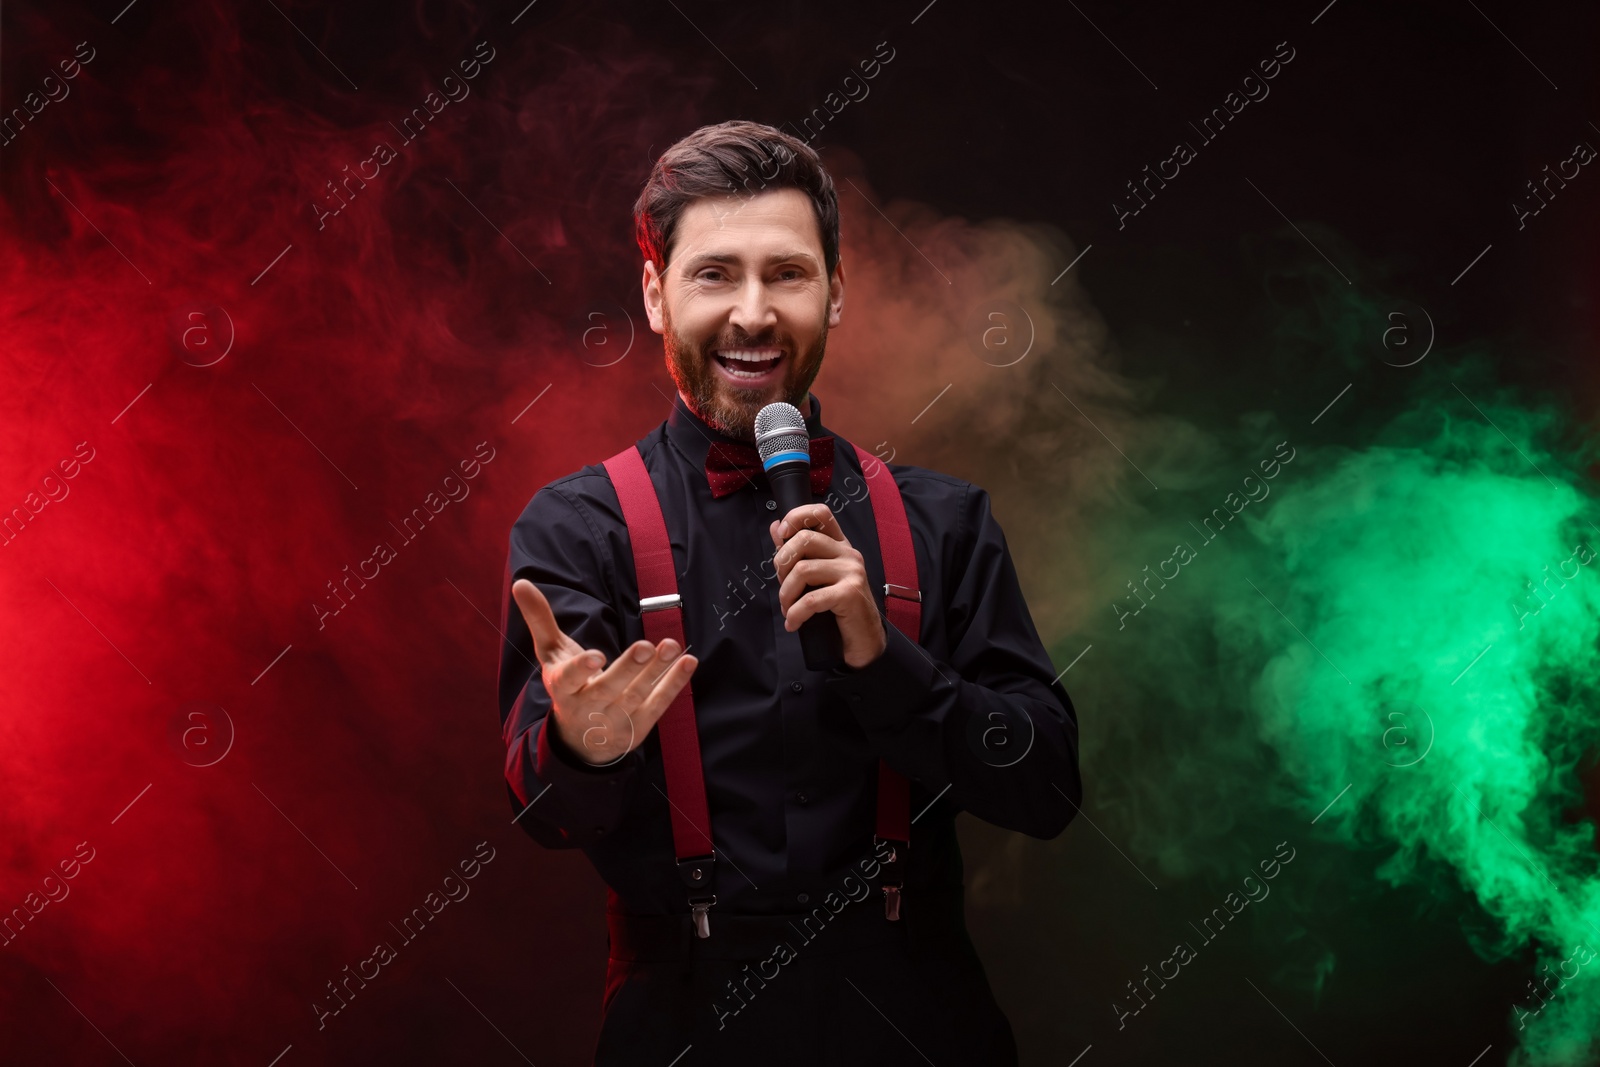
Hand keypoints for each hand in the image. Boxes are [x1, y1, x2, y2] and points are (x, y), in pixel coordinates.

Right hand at [511, 579, 697, 766]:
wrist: (580, 741)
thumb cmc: (567, 685)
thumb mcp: (551, 655)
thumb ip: (540, 620)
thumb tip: (521, 582)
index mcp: (562, 688)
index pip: (568, 680)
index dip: (581, 669)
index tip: (595, 656)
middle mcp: (588, 706)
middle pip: (609, 688)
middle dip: (628, 669)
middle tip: (645, 646)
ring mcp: (615, 719)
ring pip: (637, 696)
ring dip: (656, 672)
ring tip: (671, 646)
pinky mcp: (638, 727)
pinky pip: (659, 705)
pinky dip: (674, 684)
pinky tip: (688, 662)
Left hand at [769, 504, 886, 668]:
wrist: (863, 639)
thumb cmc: (838, 608)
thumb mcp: (816, 577)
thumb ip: (797, 553)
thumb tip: (775, 527)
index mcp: (839, 546)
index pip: (820, 513)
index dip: (795, 518)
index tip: (780, 536)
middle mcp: (848, 554)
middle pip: (804, 539)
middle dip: (782, 564)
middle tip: (784, 587)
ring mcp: (851, 572)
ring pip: (802, 570)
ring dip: (786, 594)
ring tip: (788, 609)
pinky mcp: (850, 593)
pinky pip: (810, 599)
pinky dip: (795, 614)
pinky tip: (793, 623)